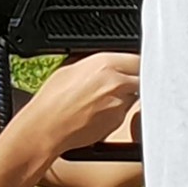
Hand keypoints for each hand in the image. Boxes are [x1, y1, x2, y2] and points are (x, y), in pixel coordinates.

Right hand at [13, 52, 140, 158]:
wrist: (47, 127)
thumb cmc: (52, 100)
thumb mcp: (71, 68)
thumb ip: (95, 64)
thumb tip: (105, 63)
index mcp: (105, 64)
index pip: (137, 59)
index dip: (134, 64)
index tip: (131, 66)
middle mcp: (117, 82)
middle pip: (140, 78)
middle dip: (134, 79)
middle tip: (119, 82)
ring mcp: (119, 104)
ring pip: (134, 96)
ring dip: (125, 95)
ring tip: (101, 99)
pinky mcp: (118, 122)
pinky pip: (124, 112)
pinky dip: (116, 111)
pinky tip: (97, 112)